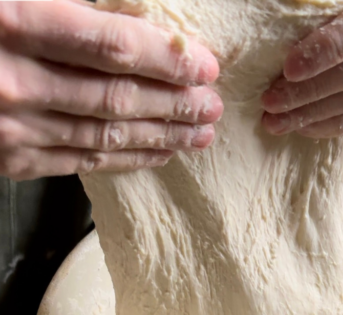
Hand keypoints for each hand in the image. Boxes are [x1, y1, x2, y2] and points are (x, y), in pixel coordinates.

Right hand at [0, 0, 221, 180]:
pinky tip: (159, 152)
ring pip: (106, 134)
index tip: (205, 67)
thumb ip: (69, 8)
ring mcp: (13, 127)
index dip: (166, 59)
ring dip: (161, 134)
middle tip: (212, 106)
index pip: (112, 48)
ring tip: (199, 133)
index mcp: (15, 25)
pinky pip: (82, 161)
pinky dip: (128, 157)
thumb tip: (141, 29)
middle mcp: (15, 82)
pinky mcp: (10, 160)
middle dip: (175, 103)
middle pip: (117, 97)